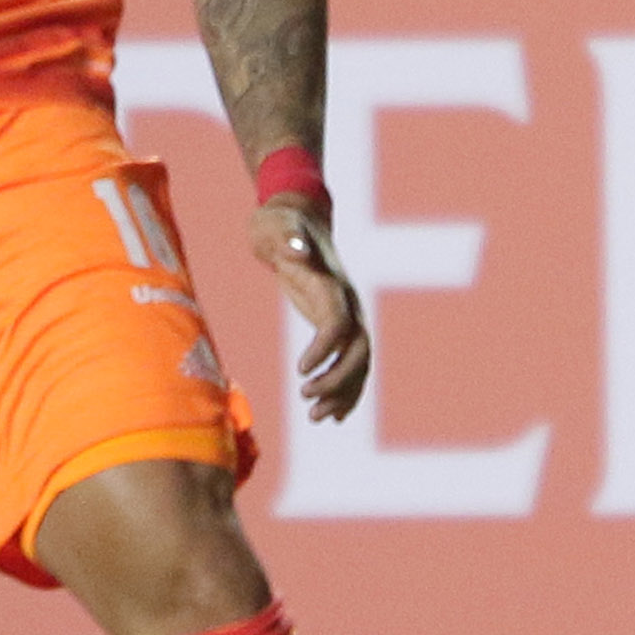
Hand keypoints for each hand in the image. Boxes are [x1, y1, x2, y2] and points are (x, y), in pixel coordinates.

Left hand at [254, 200, 373, 420]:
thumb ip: (287, 238)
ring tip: (316, 418)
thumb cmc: (279, 224)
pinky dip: (346, 389)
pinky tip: (332, 415)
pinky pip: (350, 361)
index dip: (325, 350)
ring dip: (343, 392)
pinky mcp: (337, 322)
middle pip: (358, 350)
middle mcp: (347, 302)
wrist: (295, 217)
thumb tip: (297, 249)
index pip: (339, 324)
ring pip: (359, 361)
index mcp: (333, 284)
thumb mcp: (275, 227)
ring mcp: (347, 313)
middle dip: (339, 380)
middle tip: (307, 401)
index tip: (300, 372)